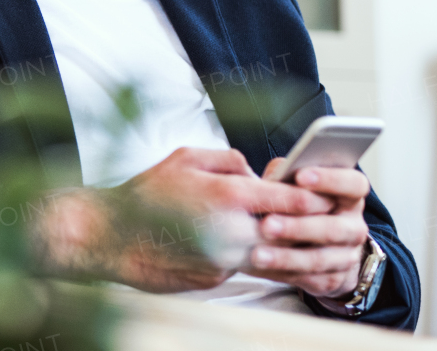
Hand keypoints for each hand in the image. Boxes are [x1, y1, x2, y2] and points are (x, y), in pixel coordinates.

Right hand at [32, 148, 333, 292]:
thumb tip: (255, 173)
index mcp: (228, 196)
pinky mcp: (216, 279)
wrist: (112, 237)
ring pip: (266, 251)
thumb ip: (229, 160)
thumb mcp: (186, 157)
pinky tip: (222, 243)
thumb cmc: (146, 193)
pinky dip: (239, 253)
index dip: (311, 197)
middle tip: (312, 215)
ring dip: (274, 242)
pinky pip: (239, 263)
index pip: (287, 198)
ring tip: (271, 230)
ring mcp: (225, 260)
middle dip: (298, 222)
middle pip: (285, 229)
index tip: (324, 196)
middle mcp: (232, 231)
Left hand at [244, 157, 370, 299]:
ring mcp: (346, 256)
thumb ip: (287, 174)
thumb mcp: (296, 184)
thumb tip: (275, 173)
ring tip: (257, 254)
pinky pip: (307, 279)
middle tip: (267, 225)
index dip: (330, 179)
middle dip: (298, 226)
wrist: (318, 246)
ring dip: (286, 257)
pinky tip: (258, 268)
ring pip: (319, 259)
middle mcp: (354, 227)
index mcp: (350, 197)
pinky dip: (280, 273)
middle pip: (333, 227)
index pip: (354, 184)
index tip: (300, 176)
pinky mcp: (331, 280)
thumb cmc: (302, 205)